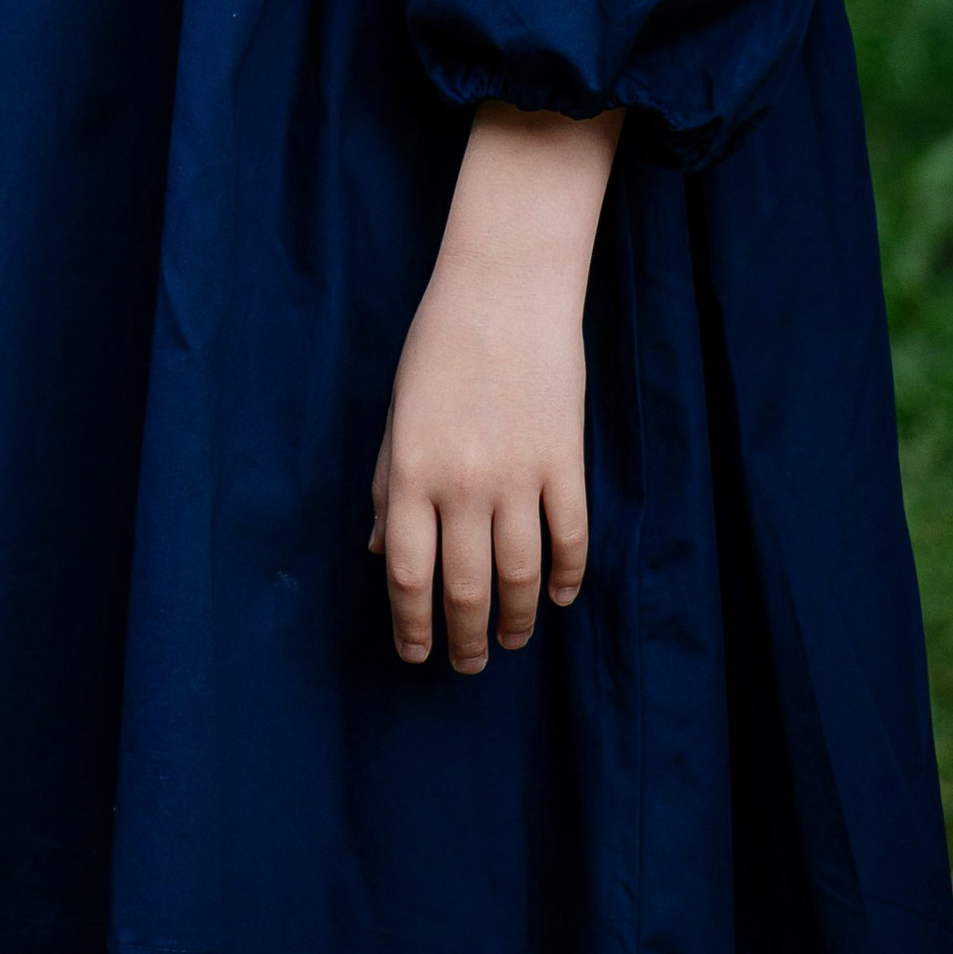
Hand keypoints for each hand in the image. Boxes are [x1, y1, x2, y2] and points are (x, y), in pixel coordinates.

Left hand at [367, 102, 620, 671]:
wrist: (504, 289)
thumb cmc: (438, 347)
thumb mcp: (398, 414)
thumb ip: (391, 486)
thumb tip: (382, 552)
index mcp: (411, 472)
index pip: (407, 576)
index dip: (410, 626)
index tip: (414, 654)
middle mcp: (462, 484)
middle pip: (465, 587)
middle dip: (465, 637)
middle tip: (468, 663)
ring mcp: (518, 476)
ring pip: (522, 575)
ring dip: (519, 619)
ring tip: (513, 640)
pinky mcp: (564, 462)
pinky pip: (570, 537)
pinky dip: (568, 576)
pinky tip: (562, 597)